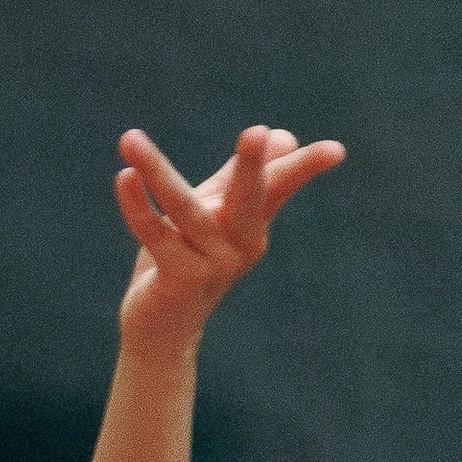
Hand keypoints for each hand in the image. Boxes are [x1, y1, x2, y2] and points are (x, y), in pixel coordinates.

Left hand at [114, 122, 344, 357]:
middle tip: (257, 132)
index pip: (279, 187)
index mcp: (252, 227)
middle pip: (248, 199)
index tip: (336, 149)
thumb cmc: (188, 262)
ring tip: (130, 138)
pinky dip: (137, 206)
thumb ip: (240, 177)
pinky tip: (125, 176)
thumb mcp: (216, 214)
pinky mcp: (178, 280)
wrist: (162, 329)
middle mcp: (238, 246)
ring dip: (156, 171)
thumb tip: (282, 135)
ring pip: (185, 209)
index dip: (304, 167)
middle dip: (251, 167)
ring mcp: (210, 266)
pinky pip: (155, 235)